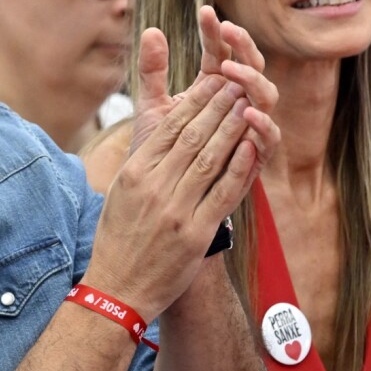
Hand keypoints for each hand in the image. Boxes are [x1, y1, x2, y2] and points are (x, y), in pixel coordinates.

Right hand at [88, 45, 256, 317]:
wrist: (117, 288)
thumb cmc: (117, 239)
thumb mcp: (120, 191)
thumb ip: (142, 162)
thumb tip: (163, 133)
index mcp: (135, 173)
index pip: (170, 127)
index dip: (195, 102)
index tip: (214, 82)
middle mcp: (155, 187)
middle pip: (193, 136)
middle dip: (219, 106)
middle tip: (239, 83)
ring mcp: (176, 210)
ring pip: (210, 158)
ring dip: (232, 128)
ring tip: (248, 105)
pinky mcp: (195, 234)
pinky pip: (223, 193)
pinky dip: (240, 168)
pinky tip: (252, 147)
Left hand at [130, 6, 278, 179]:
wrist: (162, 199)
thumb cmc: (161, 152)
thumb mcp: (152, 108)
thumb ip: (152, 71)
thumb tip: (150, 29)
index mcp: (215, 87)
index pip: (221, 51)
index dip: (216, 32)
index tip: (205, 12)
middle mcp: (238, 103)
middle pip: (251, 66)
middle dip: (242, 46)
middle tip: (227, 30)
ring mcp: (251, 128)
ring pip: (266, 95)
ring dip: (252, 80)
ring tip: (231, 70)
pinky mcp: (257, 156)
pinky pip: (269, 136)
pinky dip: (262, 123)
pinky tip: (246, 111)